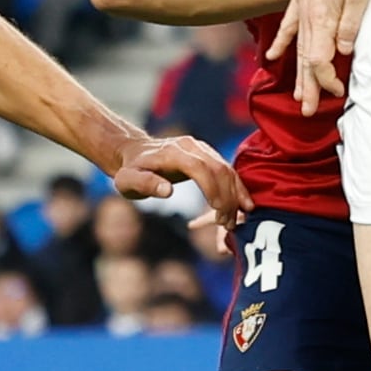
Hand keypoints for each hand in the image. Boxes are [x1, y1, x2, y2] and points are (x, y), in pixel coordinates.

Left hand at [104, 128, 236, 221]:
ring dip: (235, 195)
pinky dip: (236, 188)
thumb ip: (146, 184)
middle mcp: (191, 146)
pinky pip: (227, 170)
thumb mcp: (127, 180)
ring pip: (227, 169)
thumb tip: (168, 191)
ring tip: (234, 220)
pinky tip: (243, 205)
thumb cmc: (129, 171)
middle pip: (218, 168)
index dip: (212, 189)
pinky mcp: (207, 154)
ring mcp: (201, 148)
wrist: (133, 153)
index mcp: (173, 152)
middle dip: (227, 197)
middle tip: (228, 223)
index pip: (200, 168)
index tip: (218, 212)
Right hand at [277, 0, 369, 109]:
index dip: (327, 79)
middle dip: (309, 88)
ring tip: (297, 95)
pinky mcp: (299, 0)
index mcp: (322, 19)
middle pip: (306, 61)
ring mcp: (301, 10)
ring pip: (296, 49)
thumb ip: (350, 24)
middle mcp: (307, 19)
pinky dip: (281, 44)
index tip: (337, 90)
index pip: (320, 60)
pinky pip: (287, 28)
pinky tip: (274, 58)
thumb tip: (343, 51)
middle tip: (307, 110)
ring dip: (297, 74)